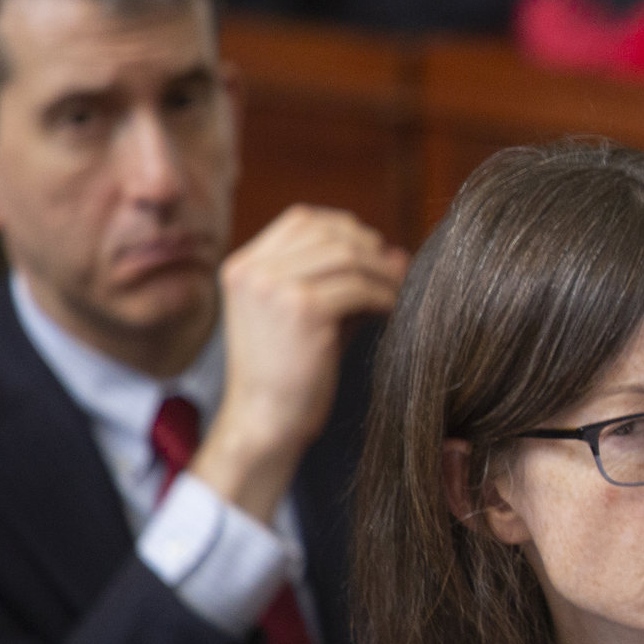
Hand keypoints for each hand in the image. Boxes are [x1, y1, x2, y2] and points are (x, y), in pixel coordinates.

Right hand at [193, 205, 404, 524]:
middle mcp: (253, 269)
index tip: (374, 253)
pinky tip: (393, 312)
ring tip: (400, 293)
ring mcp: (274, 285)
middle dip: (371, 249)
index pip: (302, 219)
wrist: (265, 423)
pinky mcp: (302, 308)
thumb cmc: (290, 375)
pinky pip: (359, 287)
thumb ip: (345, 280)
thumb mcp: (310, 315)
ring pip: (348, 255)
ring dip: (383, 272)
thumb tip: (398, 252)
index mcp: (244, 265)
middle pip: (329, 232)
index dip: (346, 229)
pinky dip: (384, 296)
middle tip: (398, 273)